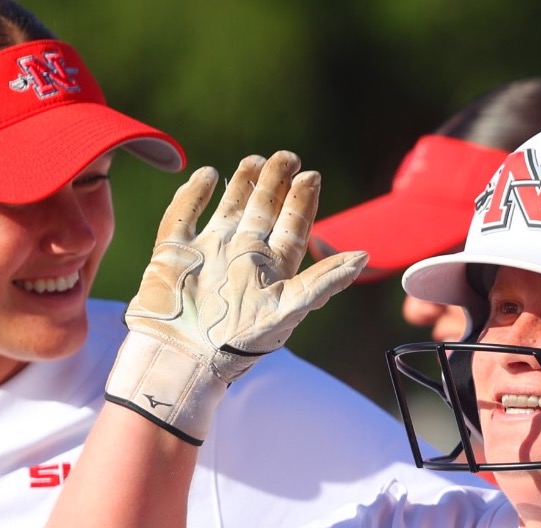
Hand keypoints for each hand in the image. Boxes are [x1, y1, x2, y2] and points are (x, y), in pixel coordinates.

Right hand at [105, 151, 367, 438]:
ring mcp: (209, 252)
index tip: (311, 174)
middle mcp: (243, 257)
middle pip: (264, 211)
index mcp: (272, 269)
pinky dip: (193, 195)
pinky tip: (206, 175)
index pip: (293, 227)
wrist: (183, 357)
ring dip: (242, 184)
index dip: (303, 201)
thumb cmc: (238, 342)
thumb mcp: (289, 309)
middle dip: (276, 183)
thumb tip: (365, 257)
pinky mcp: (175, 253)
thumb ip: (324, 281)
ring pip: (230, 209)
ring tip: (254, 160)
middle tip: (287, 156)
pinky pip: (184, 216)